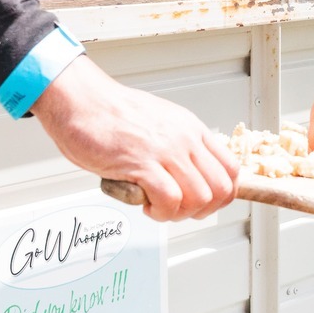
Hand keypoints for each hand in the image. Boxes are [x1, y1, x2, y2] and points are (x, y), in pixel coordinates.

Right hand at [30, 57, 237, 221]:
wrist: (82, 100)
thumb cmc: (111, 112)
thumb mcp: (160, 121)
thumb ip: (178, 144)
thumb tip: (187, 171)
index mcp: (191, 129)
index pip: (231, 169)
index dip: (222, 195)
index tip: (204, 202)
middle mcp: (184, 139)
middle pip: (220, 189)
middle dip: (203, 210)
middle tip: (179, 209)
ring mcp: (165, 151)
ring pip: (199, 198)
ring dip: (179, 213)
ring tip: (158, 207)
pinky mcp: (142, 163)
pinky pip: (169, 199)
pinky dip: (160, 212)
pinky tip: (145, 204)